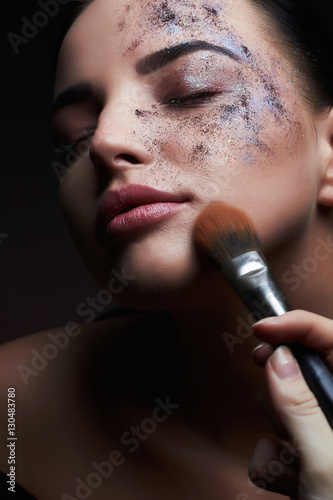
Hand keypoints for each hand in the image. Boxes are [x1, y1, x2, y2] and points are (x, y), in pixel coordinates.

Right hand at [249, 310, 332, 498]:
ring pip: (293, 404)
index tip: (263, 328)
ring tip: (287, 459)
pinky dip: (279, 456)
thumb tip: (276, 359)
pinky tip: (288, 481)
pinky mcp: (317, 456)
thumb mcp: (325, 466)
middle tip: (262, 370)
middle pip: (310, 368)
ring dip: (279, 427)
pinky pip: (288, 438)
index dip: (299, 326)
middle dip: (282, 377)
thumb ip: (299, 408)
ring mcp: (330, 437)